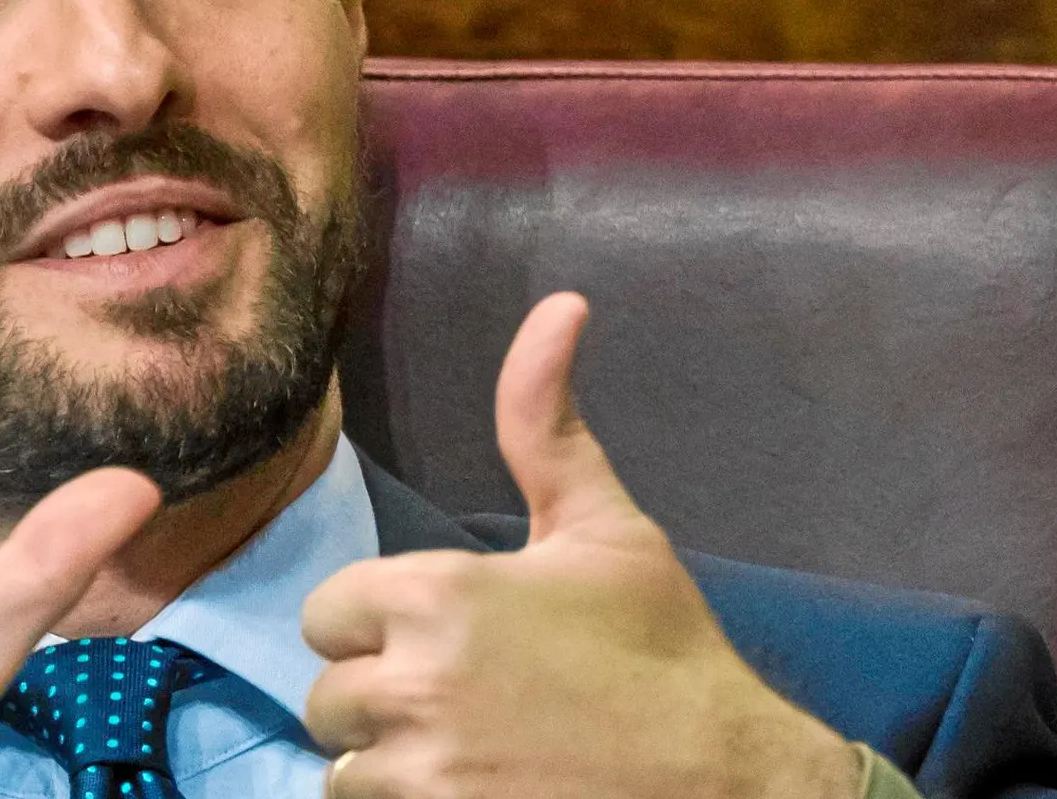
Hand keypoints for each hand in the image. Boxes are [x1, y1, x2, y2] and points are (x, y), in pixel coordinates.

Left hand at [302, 294, 859, 798]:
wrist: (729, 780)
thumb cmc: (664, 651)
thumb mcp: (604, 527)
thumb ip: (544, 425)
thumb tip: (559, 306)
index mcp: (434, 594)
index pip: (327, 614)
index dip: (377, 626)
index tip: (442, 638)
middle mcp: (410, 682)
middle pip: (327, 695)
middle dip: (382, 697)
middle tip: (464, 699)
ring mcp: (420, 771)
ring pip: (343, 767)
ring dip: (390, 762)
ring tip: (470, 751)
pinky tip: (473, 789)